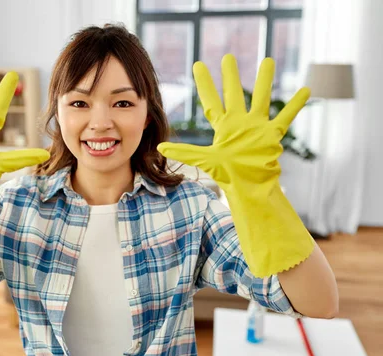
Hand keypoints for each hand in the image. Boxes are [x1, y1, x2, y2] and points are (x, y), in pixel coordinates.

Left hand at [157, 54, 309, 191]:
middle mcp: (239, 122)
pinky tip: (306, 90)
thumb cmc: (228, 176)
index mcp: (223, 126)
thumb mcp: (204, 160)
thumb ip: (184, 151)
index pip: (211, 99)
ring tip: (267, 60)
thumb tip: (161, 146)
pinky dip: (295, 105)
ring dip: (264, 80)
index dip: (204, 83)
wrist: (250, 187)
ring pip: (262, 97)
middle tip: (228, 57)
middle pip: (234, 93)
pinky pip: (285, 116)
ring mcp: (257, 127)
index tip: (199, 65)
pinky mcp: (272, 134)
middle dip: (230, 76)